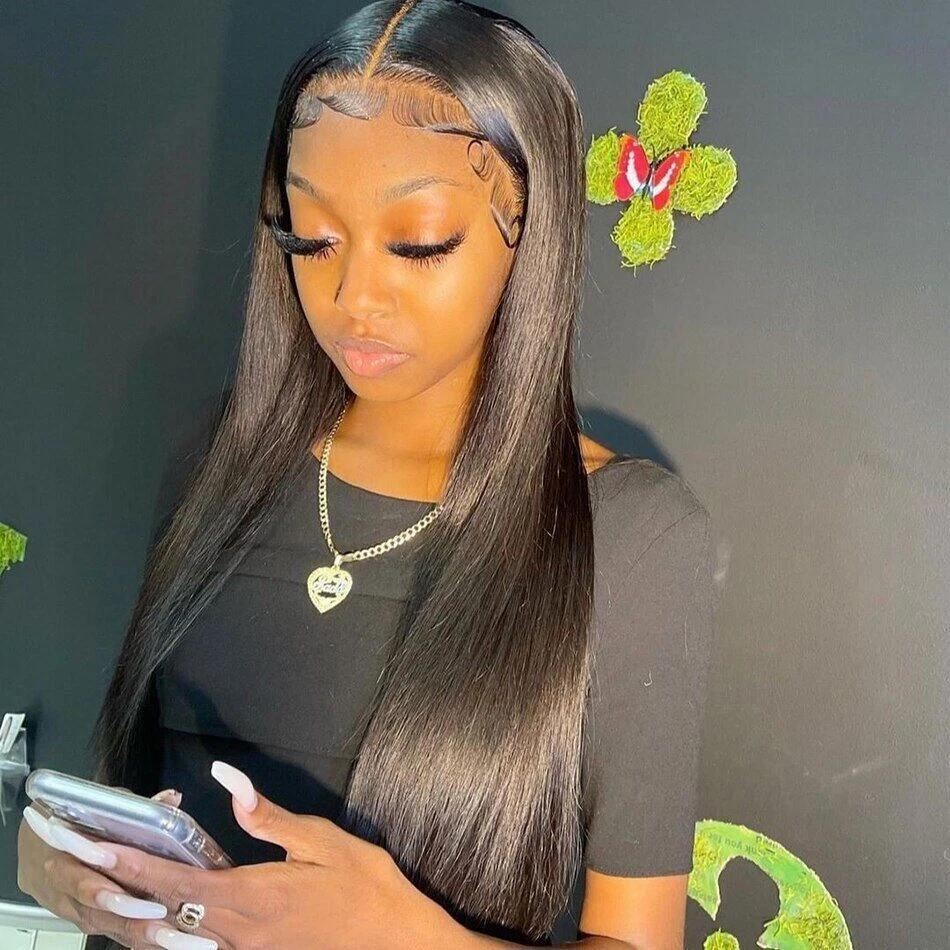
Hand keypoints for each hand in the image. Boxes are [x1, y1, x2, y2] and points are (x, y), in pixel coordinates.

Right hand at [17, 788, 195, 948]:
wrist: (36, 847)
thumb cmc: (69, 821)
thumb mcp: (96, 805)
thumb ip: (132, 807)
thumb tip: (171, 798)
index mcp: (60, 856)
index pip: (80, 875)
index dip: (103, 885)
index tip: (131, 888)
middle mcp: (61, 888)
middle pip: (93, 906)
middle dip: (126, 913)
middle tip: (157, 917)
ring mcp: (70, 908)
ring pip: (100, 923)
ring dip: (133, 929)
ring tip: (165, 933)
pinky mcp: (82, 920)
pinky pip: (106, 930)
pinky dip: (131, 936)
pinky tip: (158, 939)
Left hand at [66, 761, 465, 949]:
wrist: (395, 939)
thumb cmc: (362, 883)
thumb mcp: (319, 840)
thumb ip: (267, 815)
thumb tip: (227, 777)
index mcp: (251, 896)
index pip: (177, 879)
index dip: (132, 864)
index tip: (95, 847)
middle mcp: (238, 932)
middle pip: (166, 911)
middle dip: (123, 885)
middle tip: (87, 862)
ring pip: (180, 936)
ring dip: (143, 911)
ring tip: (114, 885)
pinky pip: (205, 946)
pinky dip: (178, 929)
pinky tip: (169, 916)